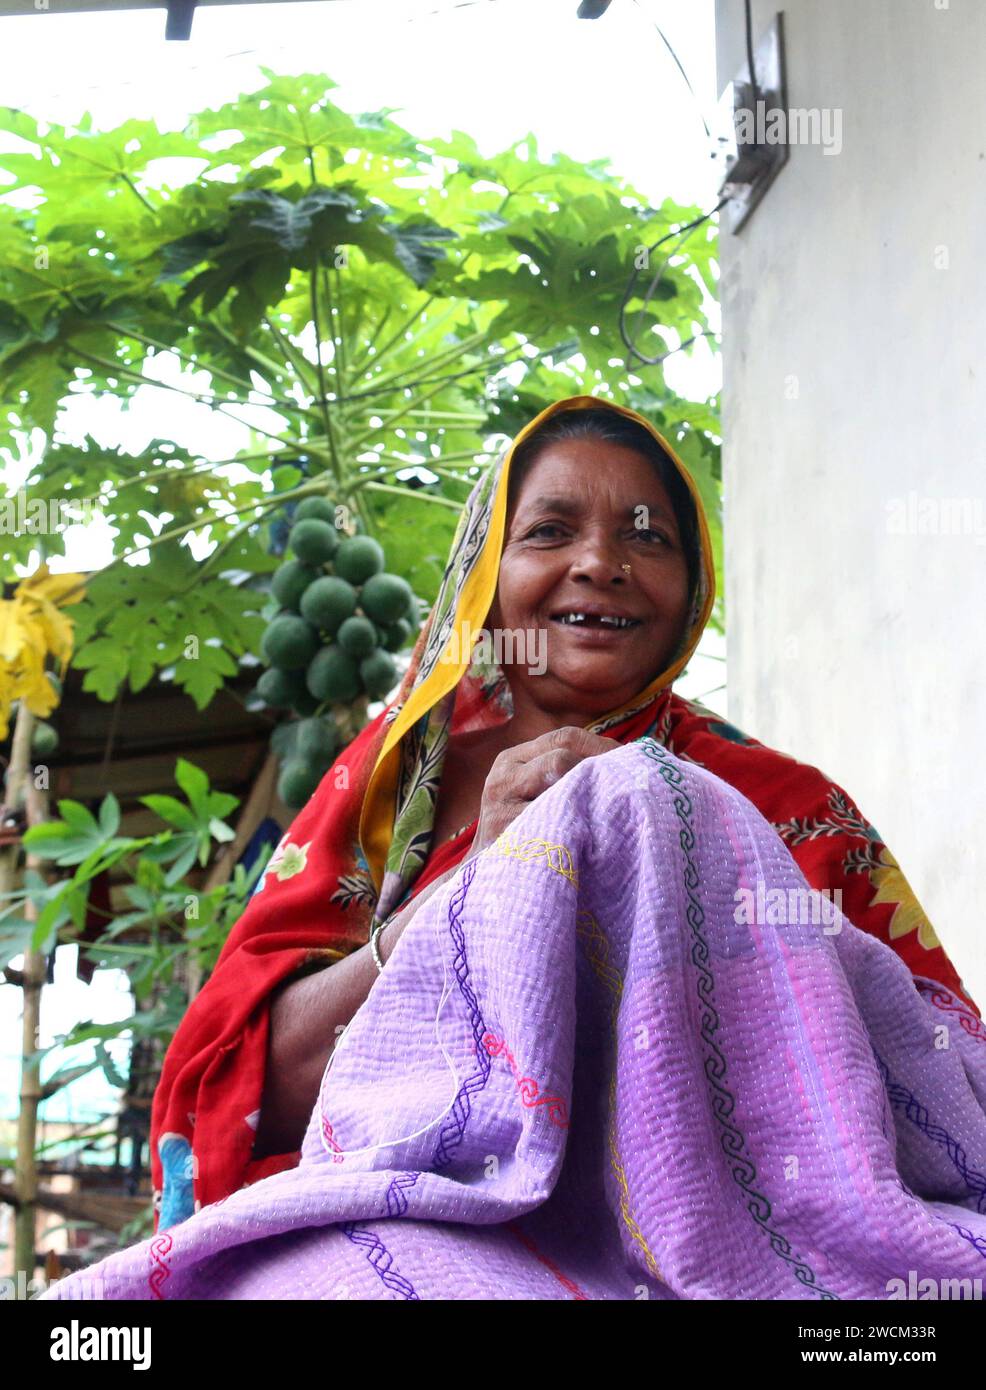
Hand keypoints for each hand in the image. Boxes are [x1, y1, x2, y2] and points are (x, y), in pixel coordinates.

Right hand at [470, 726, 619, 853]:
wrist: (496, 880)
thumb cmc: (530, 832)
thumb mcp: (539, 793)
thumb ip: (568, 772)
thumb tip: (626, 758)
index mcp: (514, 759)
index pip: (565, 737)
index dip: (602, 747)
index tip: (632, 762)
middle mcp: (503, 776)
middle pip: (561, 756)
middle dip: (597, 771)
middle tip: (625, 790)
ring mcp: (499, 805)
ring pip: (556, 784)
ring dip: (586, 798)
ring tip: (606, 815)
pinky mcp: (503, 834)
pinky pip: (550, 821)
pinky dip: (574, 827)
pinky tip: (589, 838)